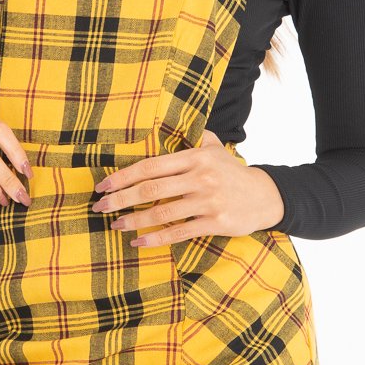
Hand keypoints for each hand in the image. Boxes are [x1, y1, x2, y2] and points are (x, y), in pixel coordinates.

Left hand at [90, 128, 284, 246]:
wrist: (265, 196)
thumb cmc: (232, 172)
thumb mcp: (215, 148)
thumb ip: (193, 137)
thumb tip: (170, 123)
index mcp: (195, 157)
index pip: (151, 166)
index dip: (124, 176)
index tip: (103, 185)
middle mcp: (199, 177)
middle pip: (151, 189)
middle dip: (120, 199)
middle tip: (99, 206)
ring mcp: (207, 201)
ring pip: (161, 213)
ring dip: (134, 220)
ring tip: (115, 225)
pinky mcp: (215, 222)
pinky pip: (178, 232)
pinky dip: (155, 239)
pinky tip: (137, 242)